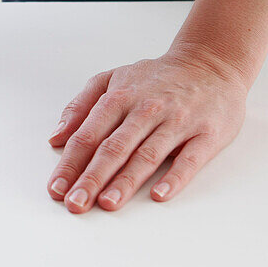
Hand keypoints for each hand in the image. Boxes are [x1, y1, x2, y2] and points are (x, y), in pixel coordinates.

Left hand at [45, 46, 248, 212]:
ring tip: (107, 203)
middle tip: (75, 203)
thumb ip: (80, 106)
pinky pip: (189, 158)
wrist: (211, 63)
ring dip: (126, 181)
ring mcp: (177, 122)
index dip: (70, 164)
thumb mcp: (112, 79)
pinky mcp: (207, 134)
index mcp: (119, 97)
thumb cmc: (156, 78)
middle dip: (92, 178)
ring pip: (147, 155)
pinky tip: (158, 195)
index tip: (56, 189)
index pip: (88, 135)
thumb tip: (56, 137)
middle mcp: (146, 109)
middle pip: (114, 148)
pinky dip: (175, 177)